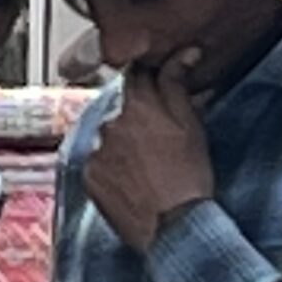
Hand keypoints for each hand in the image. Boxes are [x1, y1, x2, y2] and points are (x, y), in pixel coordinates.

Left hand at [84, 48, 214, 252]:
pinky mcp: (89, 176)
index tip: (158, 92)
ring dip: (123, 143)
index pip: (136, 76)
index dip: (149, 82)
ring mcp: (97, 150)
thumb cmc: (189, 177)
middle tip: (158, 141)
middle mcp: (111, 122)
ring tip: (147, 167)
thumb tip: (184, 53)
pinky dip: (111, 168)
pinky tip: (132, 182)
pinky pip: (98, 163)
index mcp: (138, 105)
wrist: (174, 228)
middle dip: (137, 117)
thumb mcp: (192, 126)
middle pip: (122, 108)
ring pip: (109, 136)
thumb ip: (178, 84)